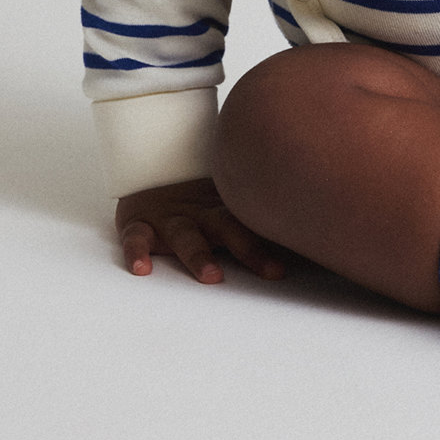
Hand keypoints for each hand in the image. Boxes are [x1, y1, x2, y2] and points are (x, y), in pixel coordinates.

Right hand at [115, 177, 286, 282]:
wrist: (146, 163)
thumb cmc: (192, 192)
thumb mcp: (221, 199)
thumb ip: (251, 214)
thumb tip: (302, 229)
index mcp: (222, 209)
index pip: (253, 224)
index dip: (278, 239)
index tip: (302, 259)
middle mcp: (200, 214)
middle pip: (228, 230)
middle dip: (250, 250)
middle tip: (273, 271)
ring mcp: (169, 218)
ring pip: (186, 237)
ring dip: (200, 256)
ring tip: (212, 276)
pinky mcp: (139, 222)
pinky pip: (136, 238)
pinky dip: (137, 252)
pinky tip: (142, 268)